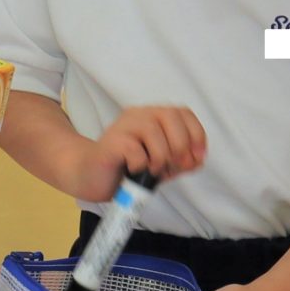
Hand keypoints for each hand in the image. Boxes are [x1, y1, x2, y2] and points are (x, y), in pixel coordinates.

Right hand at [87, 105, 206, 196]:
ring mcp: (123, 125)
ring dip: (160, 157)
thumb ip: (181, 160)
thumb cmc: (128, 169)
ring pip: (153, 131)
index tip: (197, 157)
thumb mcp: (162, 165)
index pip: (183, 113)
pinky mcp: (111, 141)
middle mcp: (139, 114)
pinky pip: (134, 149)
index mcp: (154, 116)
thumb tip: (197, 159)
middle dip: (180, 146)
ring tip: (152, 170)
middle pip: (171, 116)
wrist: (92, 177)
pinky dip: (141, 164)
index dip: (196, 134)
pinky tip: (134, 170)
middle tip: (173, 166)